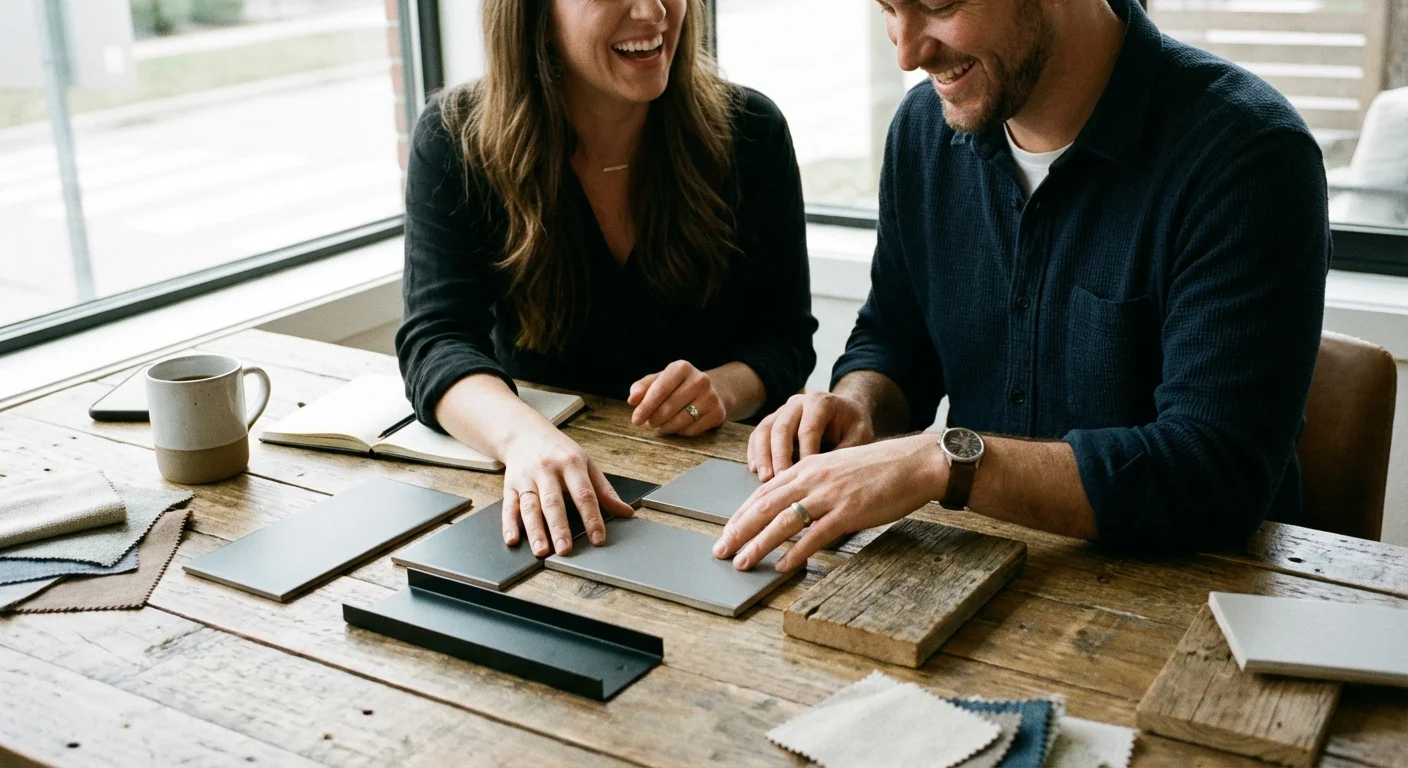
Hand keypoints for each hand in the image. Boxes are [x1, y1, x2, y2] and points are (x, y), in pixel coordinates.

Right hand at [501, 425, 634, 556]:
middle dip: (559, 528)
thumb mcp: (586, 463)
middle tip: (565, 550)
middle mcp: (547, 470)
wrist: (524, 433)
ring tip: (541, 551)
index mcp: (571, 464)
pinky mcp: (510, 485)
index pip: (584, 494)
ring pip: (530, 507)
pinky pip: (509, 506)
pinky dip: (509, 524)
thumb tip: (627, 512)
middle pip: (554, 502)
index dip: (592, 517)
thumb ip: (604, 490)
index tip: (598, 538)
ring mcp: (527, 478)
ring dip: (535, 530)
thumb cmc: (560, 451)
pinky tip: (512, 540)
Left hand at [627, 361, 727, 436]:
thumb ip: (643, 387)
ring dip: (665, 427)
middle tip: (647, 424)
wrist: (710, 391)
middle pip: (669, 407)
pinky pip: (691, 430)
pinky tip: (678, 425)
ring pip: (680, 421)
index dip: (645, 406)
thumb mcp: (660, 380)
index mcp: (682, 367)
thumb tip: (632, 399)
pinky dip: (680, 431)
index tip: (635, 419)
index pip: (660, 389)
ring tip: (660, 425)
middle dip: (653, 419)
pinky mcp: (718, 413)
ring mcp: (711, 397)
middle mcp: (700, 379)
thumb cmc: (677, 386)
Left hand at [715, 433, 945, 571]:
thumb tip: (792, 508)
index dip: (741, 514)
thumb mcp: (837, 468)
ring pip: (784, 521)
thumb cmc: (879, 469)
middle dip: (739, 531)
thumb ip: (813, 484)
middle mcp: (813, 478)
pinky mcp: (850, 512)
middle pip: (765, 507)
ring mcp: (831, 495)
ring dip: (759, 545)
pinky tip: (783, 566)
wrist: (914, 462)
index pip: (764, 492)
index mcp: (808, 466)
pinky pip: (816, 535)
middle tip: (720, 551)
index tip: (726, 531)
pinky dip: (797, 552)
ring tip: (743, 562)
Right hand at [748, 392, 874, 481]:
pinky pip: (758, 434)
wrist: (845, 412)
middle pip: (781, 427)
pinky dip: (755, 451)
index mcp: (820, 402)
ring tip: (765, 478)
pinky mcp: (773, 420)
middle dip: (779, 456)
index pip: (808, 429)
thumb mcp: (860, 435)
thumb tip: (827, 475)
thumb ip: (846, 451)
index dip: (805, 453)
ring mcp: (782, 410)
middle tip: (780, 480)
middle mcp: (797, 402)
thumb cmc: (852, 426)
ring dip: (763, 455)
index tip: (806, 477)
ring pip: (765, 429)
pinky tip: (756, 469)